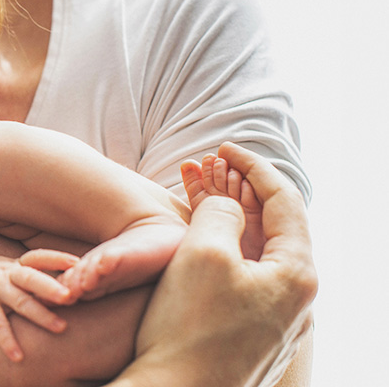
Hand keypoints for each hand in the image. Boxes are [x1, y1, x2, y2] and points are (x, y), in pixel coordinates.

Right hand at [0, 248, 78, 363]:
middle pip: (32, 278)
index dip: (57, 258)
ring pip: (20, 302)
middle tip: (72, 296)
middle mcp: (8, 275)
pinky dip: (7, 340)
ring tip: (61, 328)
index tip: (78, 263)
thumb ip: (30, 274)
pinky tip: (18, 357)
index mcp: (16, 265)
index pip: (39, 257)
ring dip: (41, 315)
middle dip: (52, 287)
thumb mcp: (6, 267)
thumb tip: (62, 281)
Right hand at [108, 142, 317, 386]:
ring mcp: (274, 323)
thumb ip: (219, 212)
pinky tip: (196, 246)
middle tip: (208, 169)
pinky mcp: (250, 338)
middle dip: (239, 192)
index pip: (285, 201)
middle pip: (272, 228)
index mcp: (297, 275)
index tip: (224, 147)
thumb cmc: (189, 328)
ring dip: (226, 222)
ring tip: (197, 199)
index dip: (254, 166)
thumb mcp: (203, 252)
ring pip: (254, 256)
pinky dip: (221, 253)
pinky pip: (241, 281)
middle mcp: (296, 301)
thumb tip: (226, 203)